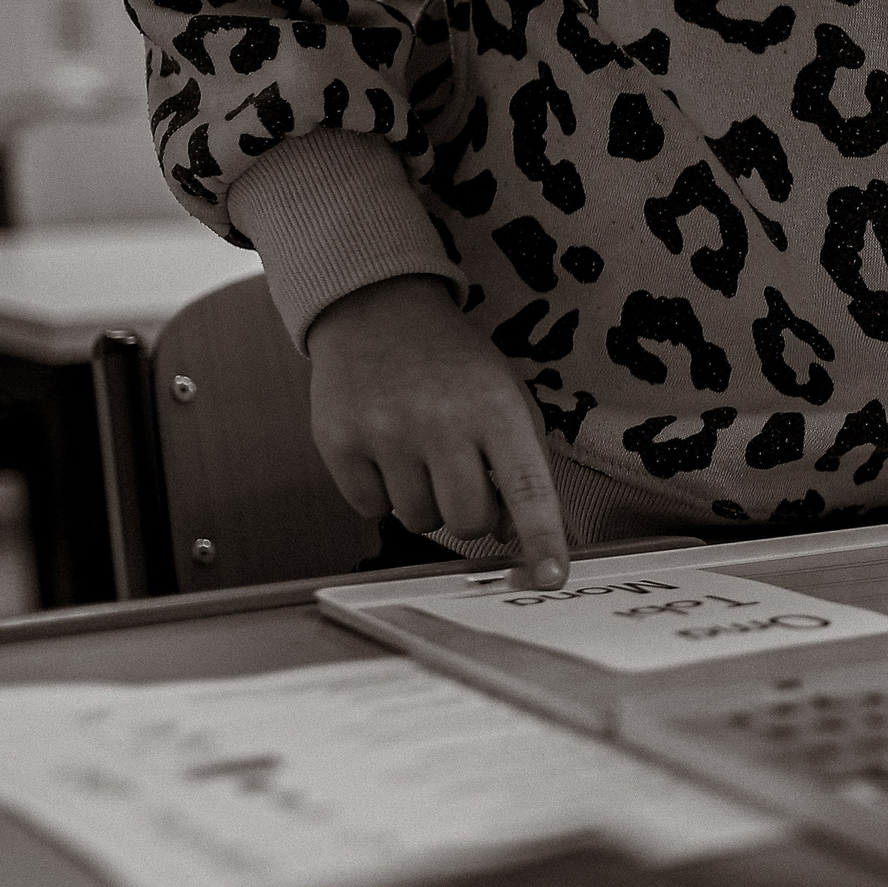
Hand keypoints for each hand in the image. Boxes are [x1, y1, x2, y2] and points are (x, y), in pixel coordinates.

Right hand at [306, 276, 570, 588]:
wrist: (377, 309)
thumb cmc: (454, 365)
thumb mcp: (508, 398)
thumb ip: (522, 466)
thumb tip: (517, 539)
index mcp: (496, 409)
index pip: (528, 489)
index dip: (542, 539)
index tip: (549, 577)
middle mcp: (440, 421)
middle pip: (467, 522)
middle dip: (471, 515)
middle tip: (463, 477)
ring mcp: (384, 432)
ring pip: (419, 521)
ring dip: (426, 503)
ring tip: (422, 455)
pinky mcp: (338, 441)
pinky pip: (371, 509)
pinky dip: (383, 493)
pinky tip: (387, 451)